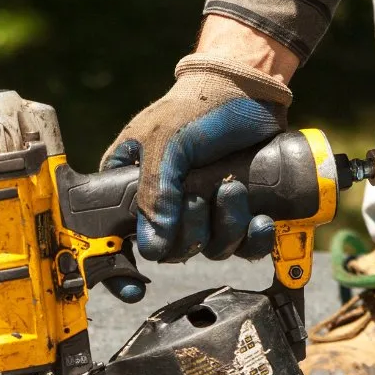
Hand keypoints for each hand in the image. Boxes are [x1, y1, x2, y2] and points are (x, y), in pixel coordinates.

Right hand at [99, 16, 297, 302]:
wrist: (249, 87)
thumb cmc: (197, 105)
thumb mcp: (165, 142)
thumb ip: (154, 191)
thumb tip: (153, 246)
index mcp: (130, 190)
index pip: (113, 240)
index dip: (118, 270)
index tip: (132, 286)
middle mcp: (163, 206)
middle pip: (170, 252)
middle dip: (192, 232)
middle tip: (201, 198)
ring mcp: (200, 212)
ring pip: (208, 250)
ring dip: (226, 228)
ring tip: (234, 190)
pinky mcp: (235, 212)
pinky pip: (242, 247)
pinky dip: (254, 240)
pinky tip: (261, 220)